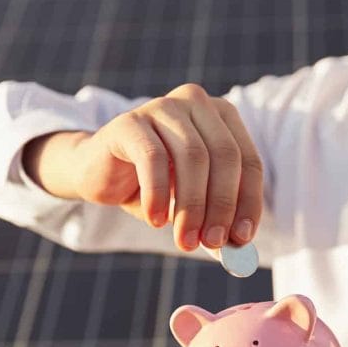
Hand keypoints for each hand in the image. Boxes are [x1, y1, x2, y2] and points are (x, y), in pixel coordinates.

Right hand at [25, 83, 263, 251]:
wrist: (99, 172)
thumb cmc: (153, 185)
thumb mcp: (190, 201)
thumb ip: (215, 217)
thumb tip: (237, 243)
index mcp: (222, 116)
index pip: (248, 161)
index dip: (248, 202)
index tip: (242, 238)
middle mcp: (196, 103)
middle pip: (225, 156)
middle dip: (221, 206)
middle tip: (213, 243)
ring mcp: (163, 107)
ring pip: (193, 158)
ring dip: (192, 207)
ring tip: (186, 240)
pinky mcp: (130, 122)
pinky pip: (152, 159)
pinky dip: (158, 195)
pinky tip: (155, 221)